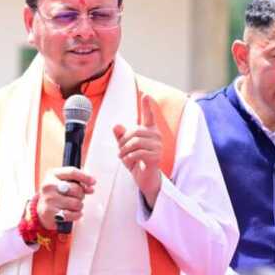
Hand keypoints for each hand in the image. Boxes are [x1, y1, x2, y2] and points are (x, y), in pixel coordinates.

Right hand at [36, 167, 95, 229]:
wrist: (41, 209)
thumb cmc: (56, 193)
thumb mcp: (63, 182)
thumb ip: (78, 182)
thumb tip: (91, 188)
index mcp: (52, 174)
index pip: (72, 172)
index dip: (85, 177)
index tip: (93, 182)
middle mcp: (49, 185)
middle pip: (76, 189)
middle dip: (81, 194)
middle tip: (78, 197)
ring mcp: (48, 199)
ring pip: (76, 203)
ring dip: (79, 205)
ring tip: (73, 205)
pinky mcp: (49, 212)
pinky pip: (72, 214)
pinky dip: (76, 215)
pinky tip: (72, 213)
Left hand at [114, 94, 162, 208]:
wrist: (144, 178)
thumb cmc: (135, 160)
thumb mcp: (125, 147)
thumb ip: (120, 136)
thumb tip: (116, 125)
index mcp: (149, 131)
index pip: (149, 116)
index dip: (147, 106)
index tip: (146, 95)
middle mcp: (156, 136)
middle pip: (135, 131)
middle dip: (123, 141)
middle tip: (119, 150)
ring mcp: (158, 146)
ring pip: (136, 142)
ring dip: (124, 150)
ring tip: (122, 156)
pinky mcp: (156, 157)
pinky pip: (138, 152)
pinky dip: (128, 157)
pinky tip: (127, 161)